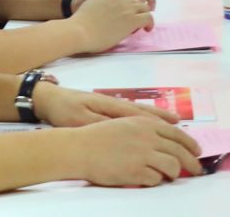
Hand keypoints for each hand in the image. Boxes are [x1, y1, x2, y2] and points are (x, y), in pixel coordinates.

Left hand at [34, 81, 180, 128]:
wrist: (49, 97)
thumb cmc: (63, 109)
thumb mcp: (79, 119)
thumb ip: (99, 125)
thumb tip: (119, 131)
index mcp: (110, 105)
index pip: (138, 114)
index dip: (157, 120)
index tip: (175, 125)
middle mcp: (114, 103)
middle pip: (143, 111)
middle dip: (163, 118)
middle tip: (180, 124)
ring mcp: (110, 104)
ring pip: (139, 111)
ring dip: (156, 116)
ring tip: (172, 121)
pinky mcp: (105, 108)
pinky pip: (131, 112)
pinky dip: (144, 115)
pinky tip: (148, 120)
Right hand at [66, 115, 203, 186]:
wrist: (80, 148)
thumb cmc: (99, 137)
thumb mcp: (126, 124)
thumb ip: (146, 130)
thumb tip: (167, 141)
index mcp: (146, 123)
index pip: (177, 133)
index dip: (190, 143)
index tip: (197, 151)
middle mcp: (148, 136)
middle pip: (180, 150)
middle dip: (192, 162)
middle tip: (197, 170)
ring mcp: (143, 154)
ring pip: (173, 166)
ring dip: (175, 173)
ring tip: (171, 176)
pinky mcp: (136, 171)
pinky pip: (156, 179)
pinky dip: (156, 180)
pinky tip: (150, 179)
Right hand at [70, 0, 156, 51]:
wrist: (79, 30)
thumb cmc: (80, 23)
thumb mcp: (91, 4)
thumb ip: (101, 3)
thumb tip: (106, 12)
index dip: (132, 0)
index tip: (132, 8)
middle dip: (140, 7)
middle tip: (139, 17)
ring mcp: (127, 7)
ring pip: (144, 7)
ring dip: (144, 15)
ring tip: (143, 25)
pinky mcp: (132, 19)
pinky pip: (148, 18)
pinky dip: (150, 23)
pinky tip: (147, 29)